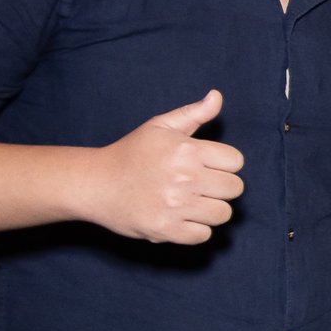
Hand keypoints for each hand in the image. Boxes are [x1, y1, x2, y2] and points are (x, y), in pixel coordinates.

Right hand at [86, 89, 243, 244]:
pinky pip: (203, 235)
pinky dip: (195, 230)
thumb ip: (193, 113)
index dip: (224, 164)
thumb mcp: (160, 127)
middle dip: (220, 187)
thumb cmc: (131, 153)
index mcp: (186, 150)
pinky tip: (181, 217)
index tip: (207, 165)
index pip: (235, 161)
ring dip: (210, 210)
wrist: (94, 184)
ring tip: (191, 202)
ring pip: (223, 214)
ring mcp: (175, 205)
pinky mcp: (165, 229)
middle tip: (199, 185)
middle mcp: (184, 177)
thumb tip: (216, 96)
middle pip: (234, 188)